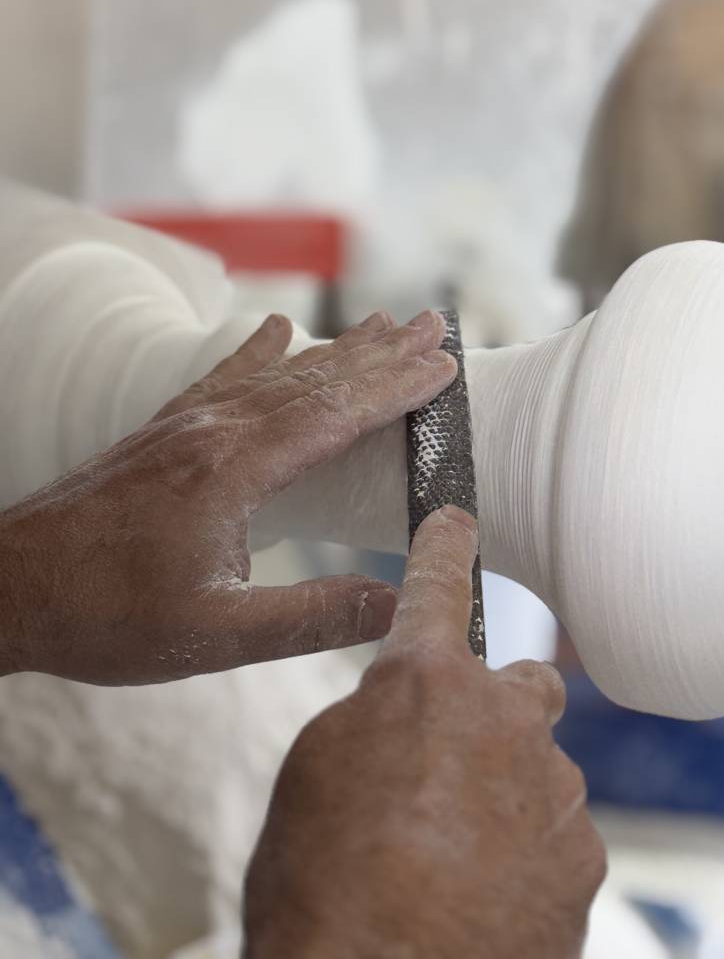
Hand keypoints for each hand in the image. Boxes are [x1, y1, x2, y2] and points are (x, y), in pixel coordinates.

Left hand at [0, 310, 456, 684]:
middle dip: (381, 352)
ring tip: (382, 322)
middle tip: (434, 323)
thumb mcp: (213, 636)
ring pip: (278, 372)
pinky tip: (278, 329)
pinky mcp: (164, 432)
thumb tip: (394, 602)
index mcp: (232, 470)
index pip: (334, 416)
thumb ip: (307, 619)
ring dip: (337, 347)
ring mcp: (186, 424)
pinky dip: (263, 350)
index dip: (394, 389)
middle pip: (315, 379)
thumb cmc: (105, 614)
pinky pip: (228, 375)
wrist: (10, 585)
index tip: (444, 365)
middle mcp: (213, 430)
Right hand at [243, 506, 605, 958]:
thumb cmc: (321, 887)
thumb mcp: (315, 774)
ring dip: (505, 797)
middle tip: (458, 761)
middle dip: (500, 708)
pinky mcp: (582, 859)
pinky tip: (481, 900)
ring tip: (449, 862)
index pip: (437, 587)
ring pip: (539, 771)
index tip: (458, 518)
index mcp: (423, 684)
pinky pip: (556, 838)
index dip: (444, 547)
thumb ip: (374, 720)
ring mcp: (553, 791)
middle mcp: (503, 721)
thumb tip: (408, 718)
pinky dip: (526, 859)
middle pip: (527, 682)